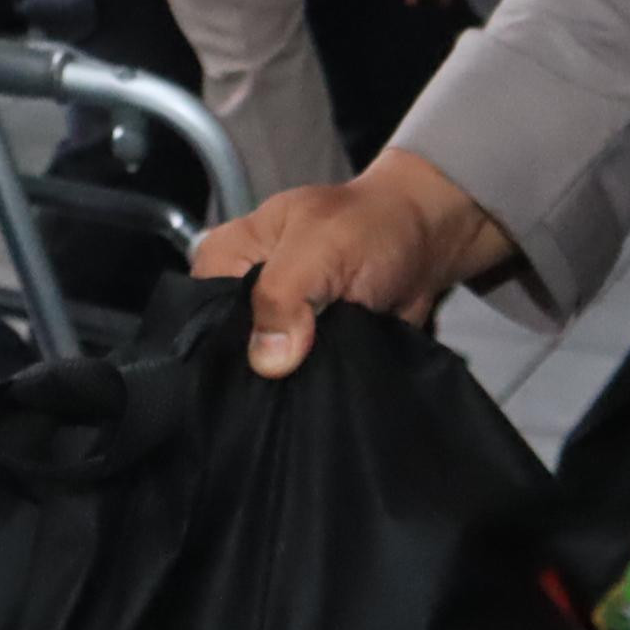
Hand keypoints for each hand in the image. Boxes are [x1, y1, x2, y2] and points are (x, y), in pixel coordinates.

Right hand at [193, 149, 510, 376]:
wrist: (429, 240)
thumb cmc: (372, 226)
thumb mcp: (322, 246)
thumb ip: (285, 294)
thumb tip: (268, 361)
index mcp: (225, 256)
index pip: (200, 313)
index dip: (221, 347)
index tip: (247, 379)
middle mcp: (241, 292)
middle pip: (230, 349)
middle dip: (256, 374)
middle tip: (283, 394)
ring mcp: (275, 324)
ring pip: (264, 369)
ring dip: (287, 386)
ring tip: (304, 402)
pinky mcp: (305, 350)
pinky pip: (295, 379)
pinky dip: (310, 389)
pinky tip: (317, 404)